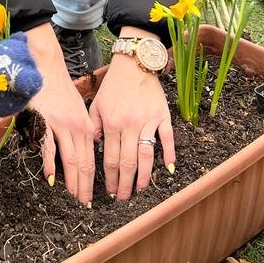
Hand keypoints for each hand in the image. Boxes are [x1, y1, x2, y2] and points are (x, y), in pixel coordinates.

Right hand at [24, 24, 95, 205]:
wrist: (46, 68)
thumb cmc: (61, 90)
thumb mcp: (78, 110)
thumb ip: (84, 130)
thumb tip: (87, 149)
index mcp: (88, 126)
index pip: (92, 160)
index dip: (92, 180)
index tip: (91, 196)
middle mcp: (78, 128)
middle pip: (84, 163)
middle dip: (85, 186)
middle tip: (84, 203)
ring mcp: (63, 125)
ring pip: (71, 159)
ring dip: (73, 180)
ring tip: (73, 195)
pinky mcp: (48, 121)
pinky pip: (50, 146)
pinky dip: (51, 163)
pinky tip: (51, 177)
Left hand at [89, 46, 174, 200]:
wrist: (134, 64)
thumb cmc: (114, 85)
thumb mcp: (97, 104)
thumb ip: (95, 126)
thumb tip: (95, 147)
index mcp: (112, 124)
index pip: (110, 158)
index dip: (109, 177)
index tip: (108, 191)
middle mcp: (130, 125)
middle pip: (127, 162)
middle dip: (124, 183)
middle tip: (122, 198)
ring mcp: (148, 121)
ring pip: (146, 155)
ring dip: (144, 176)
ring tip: (140, 190)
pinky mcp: (162, 116)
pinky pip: (167, 138)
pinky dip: (169, 154)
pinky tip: (168, 169)